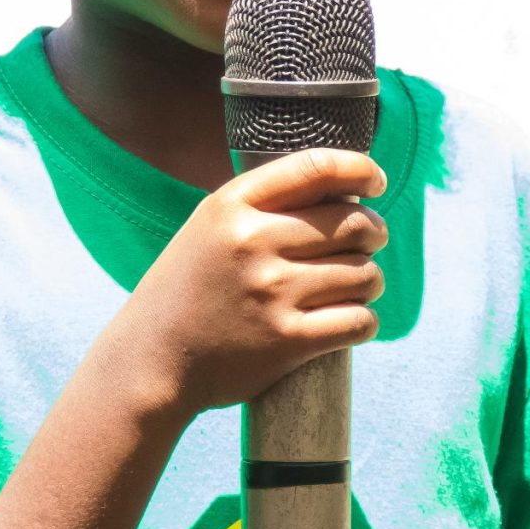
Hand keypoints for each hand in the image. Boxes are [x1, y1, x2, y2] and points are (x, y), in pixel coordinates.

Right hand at [115, 145, 387, 419]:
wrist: (152, 361)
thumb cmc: (187, 292)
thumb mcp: (208, 229)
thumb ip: (262, 205)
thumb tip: (341, 188)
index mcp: (232, 206)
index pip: (316, 168)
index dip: (361, 169)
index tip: (377, 182)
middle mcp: (253, 242)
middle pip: (353, 222)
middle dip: (374, 231)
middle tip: (371, 241)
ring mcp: (272, 292)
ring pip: (364, 274)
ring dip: (371, 280)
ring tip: (359, 285)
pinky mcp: (288, 341)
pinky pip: (359, 321)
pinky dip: (366, 320)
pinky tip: (354, 319)